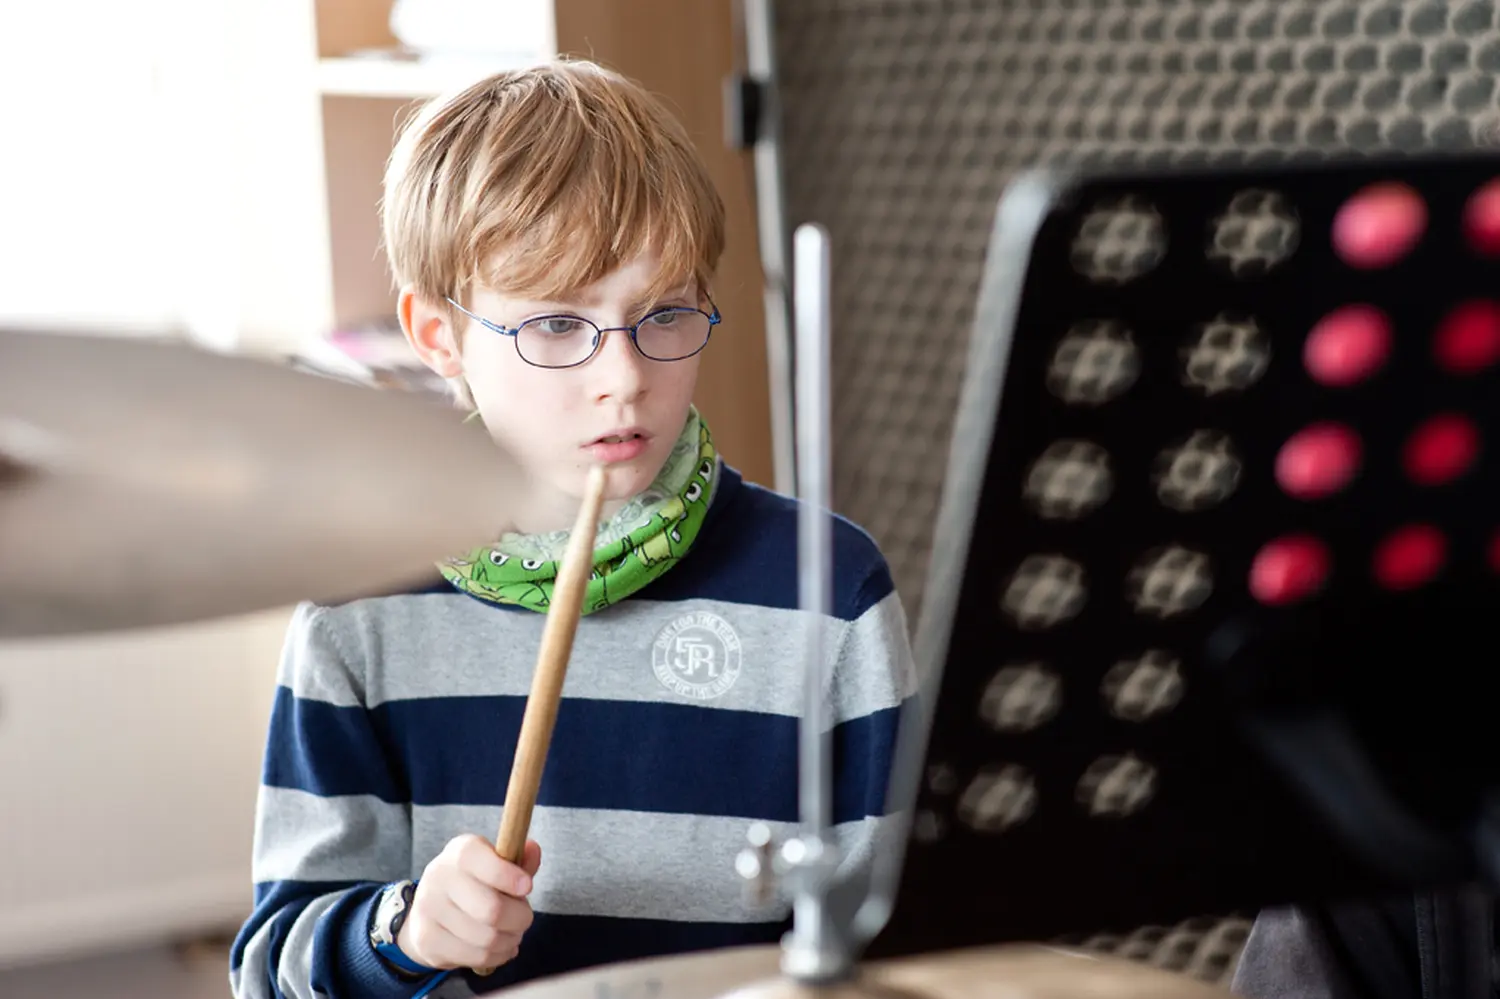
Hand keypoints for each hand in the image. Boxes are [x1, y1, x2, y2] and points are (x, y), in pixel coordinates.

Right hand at [396, 834, 541, 971]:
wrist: (429, 907)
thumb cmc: (474, 881)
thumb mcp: (495, 861)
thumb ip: (517, 858)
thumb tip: (532, 850)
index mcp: (460, 852)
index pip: (486, 864)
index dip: (511, 877)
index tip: (527, 886)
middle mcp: (439, 877)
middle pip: (492, 910)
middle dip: (520, 918)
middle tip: (524, 918)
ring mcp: (429, 910)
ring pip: (488, 938)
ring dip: (511, 939)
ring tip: (513, 933)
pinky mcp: (429, 940)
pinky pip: (477, 956)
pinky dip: (499, 955)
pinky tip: (501, 947)